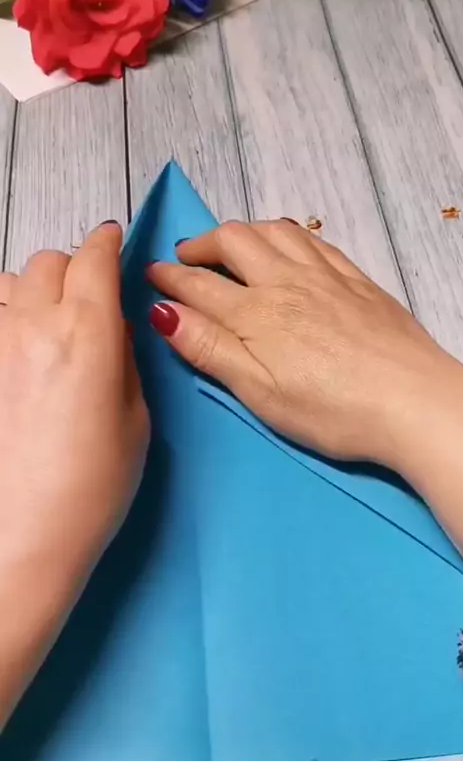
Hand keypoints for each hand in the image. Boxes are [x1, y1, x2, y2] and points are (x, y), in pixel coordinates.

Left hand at [0, 222, 148, 566]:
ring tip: (47, 324)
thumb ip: (123, 358)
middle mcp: (34, 326)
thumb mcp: (134, 419)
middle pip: (49, 262)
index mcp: (88, 333)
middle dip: (73, 268)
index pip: (94, 259)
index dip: (106, 243)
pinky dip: (6, 319)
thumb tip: (113, 326)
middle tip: (87, 295)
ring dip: (34, 291)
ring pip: (10, 284)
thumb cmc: (91, 488)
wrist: (22, 538)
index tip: (111, 240)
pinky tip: (17, 349)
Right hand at [147, 219, 462, 469]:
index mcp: (256, 314)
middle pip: (234, 242)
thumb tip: (163, 312)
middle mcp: (286, 283)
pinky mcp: (356, 280)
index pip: (199, 285)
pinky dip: (287, 233)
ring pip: (274, 231)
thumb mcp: (259, 391)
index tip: (151, 272)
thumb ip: (210, 348)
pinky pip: (314, 239)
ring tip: (230, 245)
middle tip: (185, 256)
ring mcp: (324, 276)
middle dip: (201, 244)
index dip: (169, 276)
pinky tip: (287, 242)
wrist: (412, 401)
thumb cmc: (332, 411)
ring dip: (243, 231)